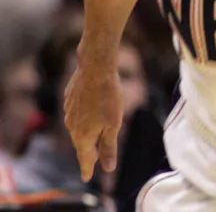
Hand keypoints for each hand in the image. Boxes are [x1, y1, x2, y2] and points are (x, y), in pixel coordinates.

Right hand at [63, 64, 123, 181]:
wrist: (95, 69)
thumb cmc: (108, 97)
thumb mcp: (113, 125)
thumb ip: (109, 147)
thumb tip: (108, 168)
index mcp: (84, 135)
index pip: (85, 157)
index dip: (87, 168)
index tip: (86, 177)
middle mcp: (72, 126)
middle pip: (81, 144)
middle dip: (88, 153)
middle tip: (94, 161)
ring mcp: (69, 112)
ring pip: (77, 129)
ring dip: (85, 136)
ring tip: (93, 140)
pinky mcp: (69, 100)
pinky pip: (76, 115)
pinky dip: (83, 120)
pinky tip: (89, 116)